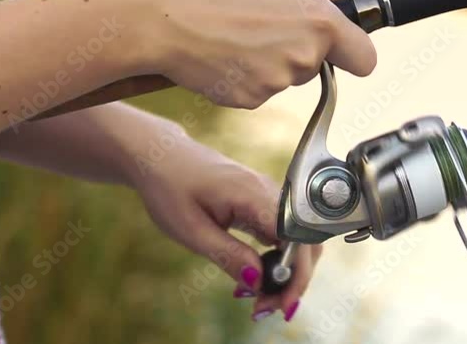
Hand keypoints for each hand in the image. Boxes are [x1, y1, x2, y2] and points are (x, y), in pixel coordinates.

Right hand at [122, 0, 376, 108]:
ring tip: (229, 33)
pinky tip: (217, 54)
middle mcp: (304, 56)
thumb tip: (341, 2)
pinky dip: (240, 78)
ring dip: (264, 61)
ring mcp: (276, 83)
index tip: (343, 50)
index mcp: (320, 21)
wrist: (156, 16)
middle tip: (255, 22)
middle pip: (316, 65)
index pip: (365, 58)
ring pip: (284, 77)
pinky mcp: (248, 101)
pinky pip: (256, 92)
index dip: (353, 52)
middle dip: (294, 48)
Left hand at [134, 131, 320, 321]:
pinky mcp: (262, 202)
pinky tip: (257, 276)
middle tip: (268, 308)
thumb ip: (228, 255)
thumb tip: (258, 281)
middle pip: (304, 241)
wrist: (162, 157)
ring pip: (296, 240)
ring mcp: (268, 195)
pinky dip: (276, 259)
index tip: (281, 303)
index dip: (294, 274)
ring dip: (286, 272)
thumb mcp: (192, 230)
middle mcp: (269, 192)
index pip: (294, 239)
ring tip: (261, 299)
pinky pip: (282, 234)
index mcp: (253, 195)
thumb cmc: (171, 188)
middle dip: (293, 280)